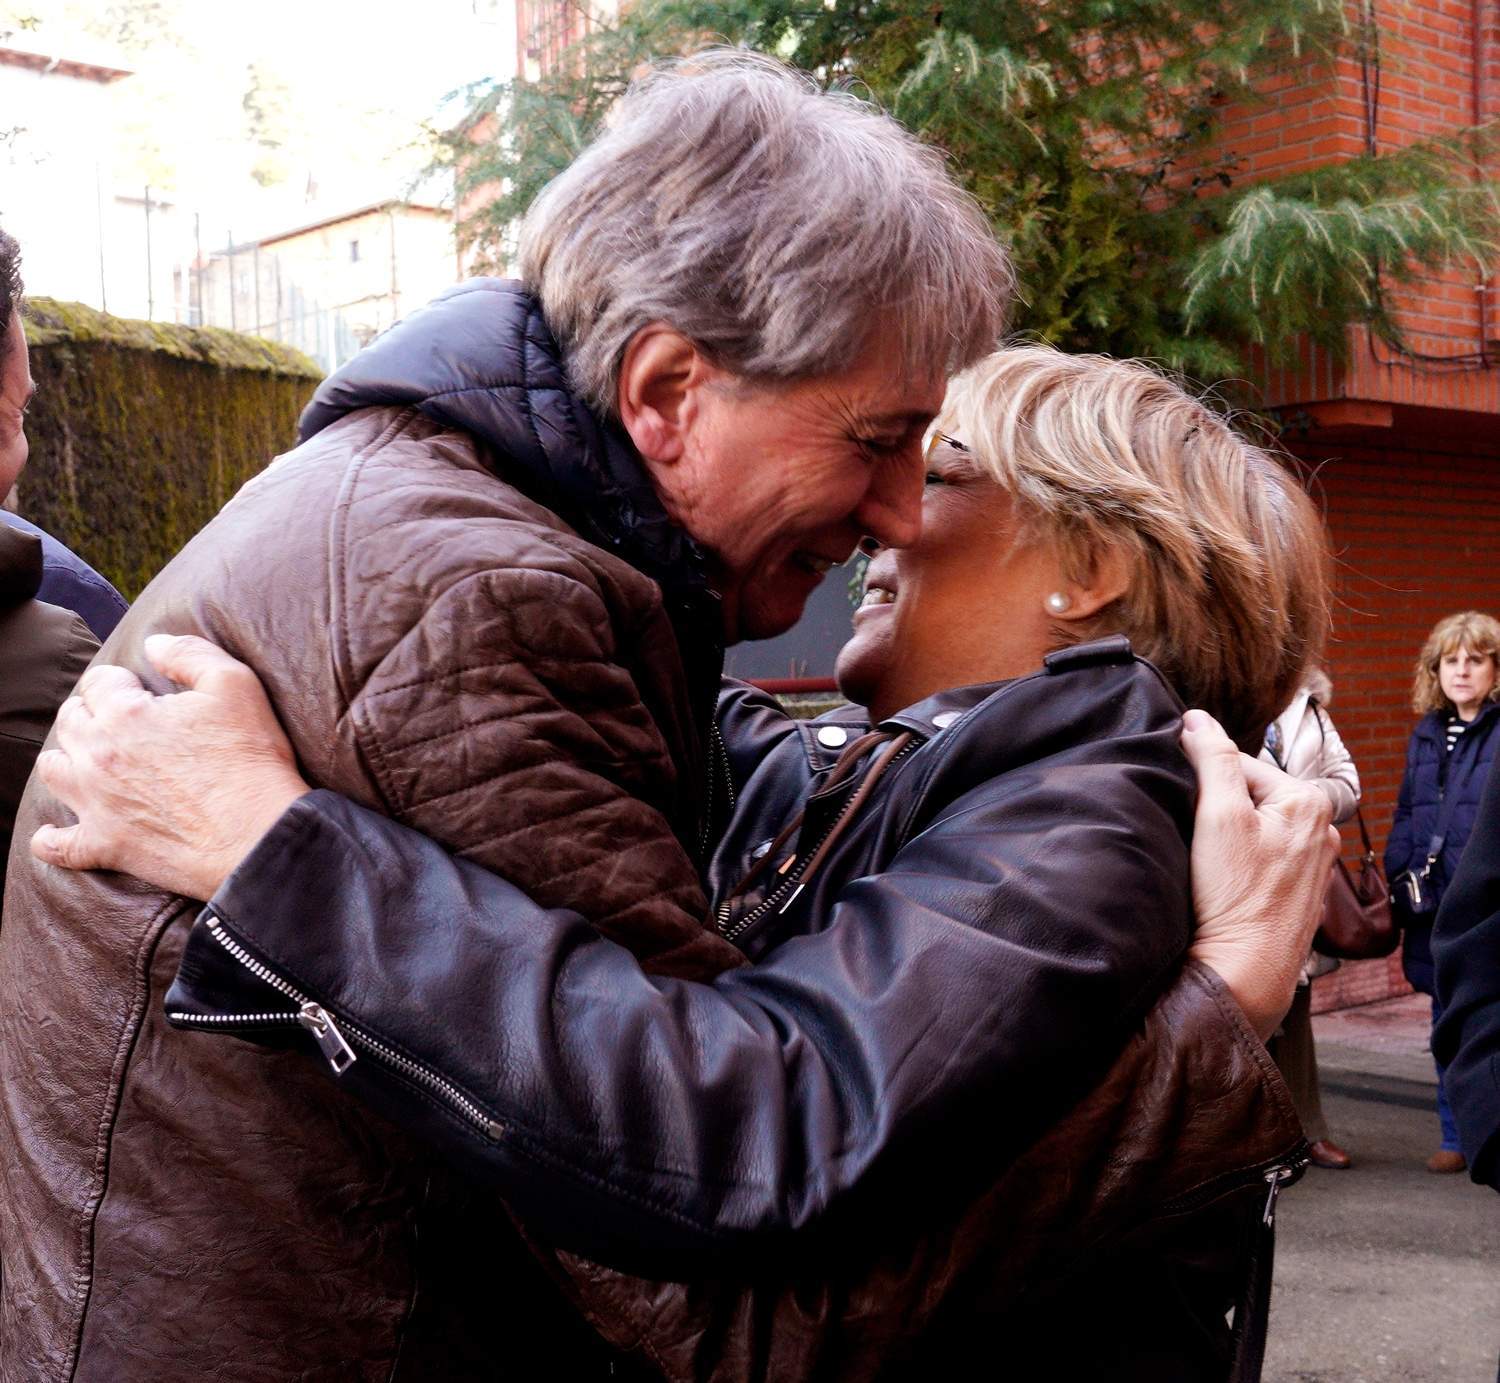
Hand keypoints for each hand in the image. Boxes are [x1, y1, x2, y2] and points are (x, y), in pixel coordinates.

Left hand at [32, 634, 309, 900]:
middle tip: (120, 719)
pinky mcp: (103, 845)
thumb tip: (154, 643)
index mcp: (126, 713)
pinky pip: (56, 845)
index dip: (120, 680)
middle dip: (90, 712)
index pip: (99, 681)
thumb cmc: (251, 759)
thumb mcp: (236, 685)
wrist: (257, 837)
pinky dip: (51, 837)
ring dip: (67, 758)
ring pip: (53, 770)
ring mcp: (95, 803)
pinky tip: (59, 831)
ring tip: (90, 759)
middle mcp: (98, 755)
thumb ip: (189, 653)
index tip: (141, 688)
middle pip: (71, 720)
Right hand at [1180, 708, 1339, 1040]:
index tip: (1181, 806)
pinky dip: (1240, 862)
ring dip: (1227, 835)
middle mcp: (1322, 829)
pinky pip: (1262, 857)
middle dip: (1217, 808)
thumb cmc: (1235, 896)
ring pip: (1255, 826)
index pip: (1239, 764)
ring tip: (1207, 862)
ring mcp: (1314, 863)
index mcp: (1309, 801)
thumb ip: (1212, 759)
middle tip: (1194, 838)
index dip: (1202, 781)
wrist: (1246, 971)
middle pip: (1249, 795)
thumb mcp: (1217, 815)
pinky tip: (1224, 882)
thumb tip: (1195, 718)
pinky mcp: (1300, 892)